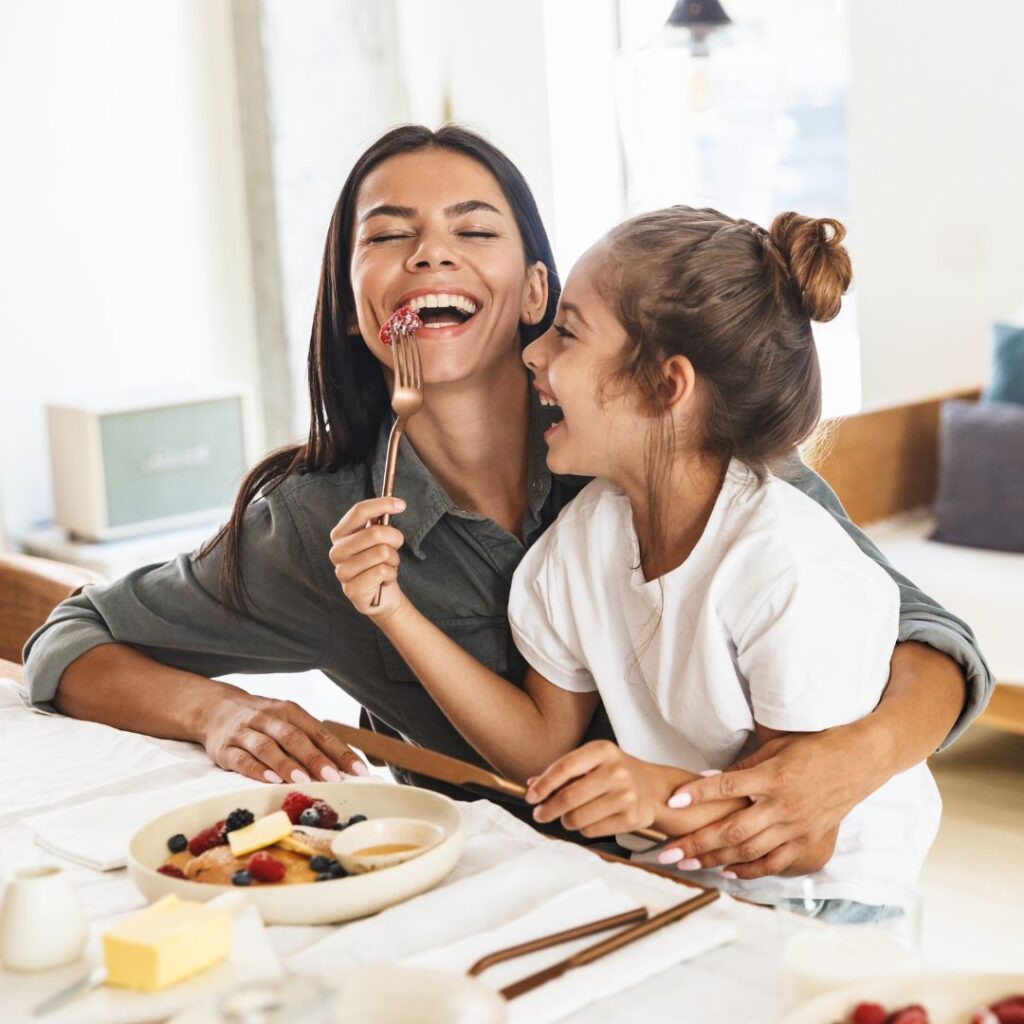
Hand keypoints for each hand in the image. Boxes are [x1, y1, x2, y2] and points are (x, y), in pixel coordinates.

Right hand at [200, 686, 368, 783]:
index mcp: (290, 711)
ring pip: (267, 747)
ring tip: (302, 780)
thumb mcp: (288, 721)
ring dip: (286, 763)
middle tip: (334, 777)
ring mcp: (246, 732)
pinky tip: (271, 780)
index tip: (359, 770)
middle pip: (294, 737)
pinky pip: (242, 759)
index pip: (320, 732)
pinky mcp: (226, 749)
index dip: (340, 751)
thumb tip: (343, 767)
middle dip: (316, 758)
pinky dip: (257, 770)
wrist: (216, 708)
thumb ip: (311, 741)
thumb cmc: (263, 720)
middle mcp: (269, 718)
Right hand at [329, 497, 406, 618]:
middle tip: (395, 547)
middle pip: (375, 532)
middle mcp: (336, 551)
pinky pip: (383, 571)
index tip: (402, 505)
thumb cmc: (379, 562)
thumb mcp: (377, 539)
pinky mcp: (352, 589)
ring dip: (393, 559)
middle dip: (395, 539)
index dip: (382, 504)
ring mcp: (342, 571)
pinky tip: (384, 580)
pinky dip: (391, 574)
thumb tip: (393, 504)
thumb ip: (379, 522)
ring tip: (387, 565)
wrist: (380, 596)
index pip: (359, 511)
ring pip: (382, 552)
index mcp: (340, 534)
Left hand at [525, 740, 664, 837]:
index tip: (530, 796)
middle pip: (569, 796)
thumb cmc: (616, 773)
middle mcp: (616, 771)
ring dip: (566, 820)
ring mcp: (626, 795)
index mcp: (602, 751)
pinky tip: (588, 821)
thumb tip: (532, 785)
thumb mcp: (592, 763)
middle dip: (548, 809)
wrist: (653, 787)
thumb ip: (563, 773)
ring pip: (578, 817)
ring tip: (568, 816)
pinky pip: (592, 831)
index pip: (565, 767)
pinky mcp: (632, 817)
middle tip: (540, 813)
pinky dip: (584, 829)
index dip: (544, 784)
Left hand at [657, 725, 885, 878]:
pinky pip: (774, 863)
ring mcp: (798, 827)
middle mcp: (784, 805)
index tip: (673, 801)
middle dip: (697, 843)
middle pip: (733, 829)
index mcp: (775, 776)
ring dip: (715, 860)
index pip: (728, 785)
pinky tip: (726, 873)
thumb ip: (743, 767)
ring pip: (749, 850)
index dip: (699, 794)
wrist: (860, 761)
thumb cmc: (814, 747)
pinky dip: (749, 871)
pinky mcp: (809, 842)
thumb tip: (706, 780)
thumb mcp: (777, 747)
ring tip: (687, 865)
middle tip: (668, 853)